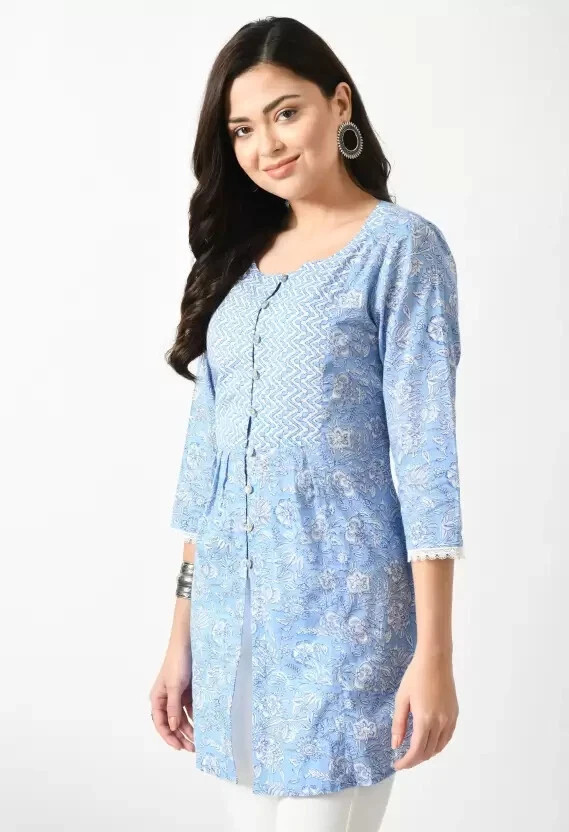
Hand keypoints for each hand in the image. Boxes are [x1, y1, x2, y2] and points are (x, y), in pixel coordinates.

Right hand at [149, 643, 194, 751]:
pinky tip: (202, 726)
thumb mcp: (175, 686)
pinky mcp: (189, 692)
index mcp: (158, 698)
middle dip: (180, 736)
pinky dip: (195, 718)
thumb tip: (173, 727)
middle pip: (172, 723)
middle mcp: (166, 699)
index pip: (160, 723)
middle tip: (191, 748)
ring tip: (198, 741)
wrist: (189, 643)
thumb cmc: (178, 662)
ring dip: (189, 729)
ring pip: (182, 718)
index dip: (168, 736)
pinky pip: (191, 709)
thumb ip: (173, 707)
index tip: (178, 747)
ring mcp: (178, 696)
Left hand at [391, 650, 458, 770]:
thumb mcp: (402, 699)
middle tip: (403, 759)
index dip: (407, 762)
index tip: (397, 765)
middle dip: (415, 759)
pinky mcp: (455, 714)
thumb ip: (399, 724)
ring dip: (426, 754)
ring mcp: (450, 719)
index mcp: (425, 720)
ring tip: (414, 752)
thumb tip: (396, 745)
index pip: (417, 751)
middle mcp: (440, 723)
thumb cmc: (415, 677)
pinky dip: (437, 745)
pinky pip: (447, 737)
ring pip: (439, 747)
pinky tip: (429, 742)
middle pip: (428, 752)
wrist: (435, 660)